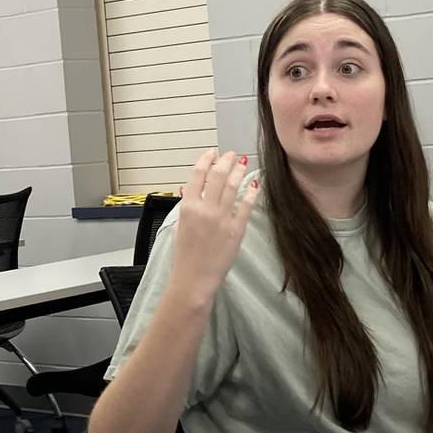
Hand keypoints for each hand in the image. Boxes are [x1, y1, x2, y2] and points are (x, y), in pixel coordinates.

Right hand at [169, 150, 258, 298]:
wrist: (194, 279)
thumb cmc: (183, 256)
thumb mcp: (178, 226)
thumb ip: (184, 205)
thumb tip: (187, 188)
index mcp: (187, 207)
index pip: (197, 175)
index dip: (206, 160)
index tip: (212, 153)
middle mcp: (205, 209)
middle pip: (217, 176)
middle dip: (226, 161)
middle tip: (232, 154)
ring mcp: (222, 219)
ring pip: (232, 187)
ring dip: (238, 171)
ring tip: (243, 163)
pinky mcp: (236, 229)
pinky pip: (246, 206)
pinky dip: (250, 193)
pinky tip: (254, 184)